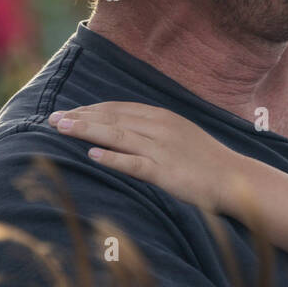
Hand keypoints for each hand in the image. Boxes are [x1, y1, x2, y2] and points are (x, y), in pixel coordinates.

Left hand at [48, 102, 243, 212]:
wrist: (235, 178)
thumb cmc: (206, 159)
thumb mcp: (180, 134)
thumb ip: (153, 129)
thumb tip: (124, 129)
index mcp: (162, 117)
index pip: (118, 108)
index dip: (91, 109)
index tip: (68, 111)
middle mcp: (159, 128)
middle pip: (112, 119)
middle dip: (81, 117)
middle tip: (52, 118)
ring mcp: (162, 150)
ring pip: (118, 136)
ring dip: (87, 131)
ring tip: (62, 129)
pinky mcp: (166, 172)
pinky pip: (134, 164)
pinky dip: (113, 159)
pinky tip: (93, 156)